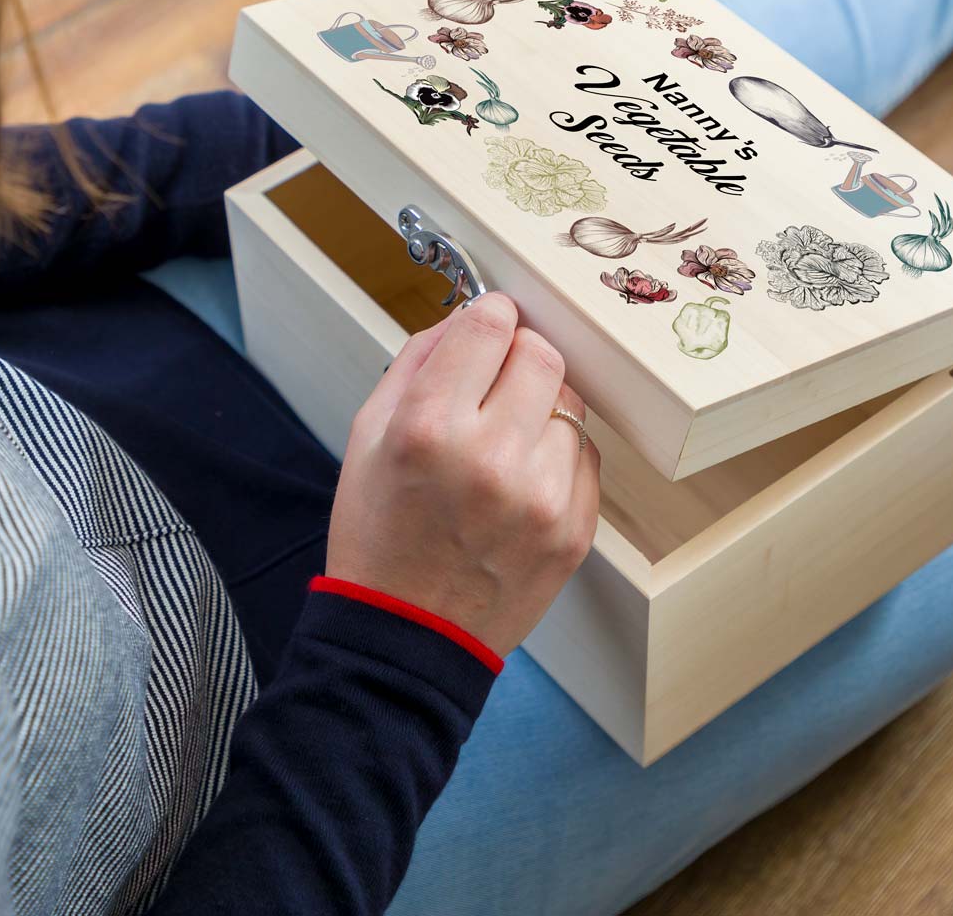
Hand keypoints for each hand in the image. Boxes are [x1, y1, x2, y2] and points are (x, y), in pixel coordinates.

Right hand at [326, 293, 600, 658]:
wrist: (406, 638)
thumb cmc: (380, 534)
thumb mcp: (367, 435)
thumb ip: (418, 360)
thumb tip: (472, 315)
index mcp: (429, 429)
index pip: (490, 326)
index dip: (489, 316)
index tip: (487, 327)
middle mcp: (492, 459)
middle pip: (542, 353)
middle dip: (517, 355)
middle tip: (494, 383)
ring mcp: (543, 499)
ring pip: (570, 401)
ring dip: (540, 407)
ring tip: (503, 443)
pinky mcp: (576, 531)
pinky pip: (586, 454)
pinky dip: (557, 454)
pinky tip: (521, 481)